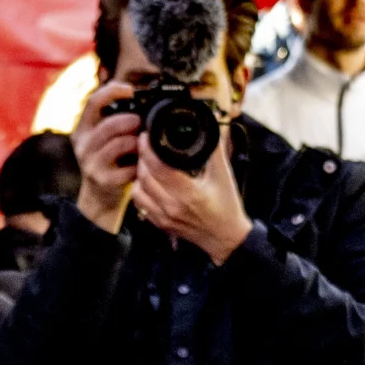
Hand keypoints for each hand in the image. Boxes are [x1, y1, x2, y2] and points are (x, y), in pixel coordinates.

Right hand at [70, 82, 139, 232]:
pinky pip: (126, 169)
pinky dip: (138, 164)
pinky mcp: (103, 180)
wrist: (99, 196)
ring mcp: (91, 164)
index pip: (93, 102)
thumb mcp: (104, 138)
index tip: (131, 91)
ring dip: (135, 142)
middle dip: (129, 121)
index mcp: (83, 129)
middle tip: (141, 121)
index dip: (113, 92)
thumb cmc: (109, 161)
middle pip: (107, 125)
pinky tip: (141, 163)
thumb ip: (114, 119)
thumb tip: (140, 97)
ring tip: (142, 143)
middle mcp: (83, 145)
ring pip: (117, 145)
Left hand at [134, 137, 252, 264]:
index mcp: (189, 194)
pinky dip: (140, 190)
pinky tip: (148, 182)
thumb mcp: (223, 176)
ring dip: (139, 175)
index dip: (148, 149)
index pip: (158, 168)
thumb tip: (213, 125)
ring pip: (138, 190)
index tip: (146, 136)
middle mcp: (173, 206)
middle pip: (144, 177)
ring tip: (146, 163)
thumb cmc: (226, 207)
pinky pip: (140, 204)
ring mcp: (164, 217)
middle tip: (145, 146)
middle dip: (142, 158)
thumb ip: (215, 149)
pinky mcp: (160, 224)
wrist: (226, 238)